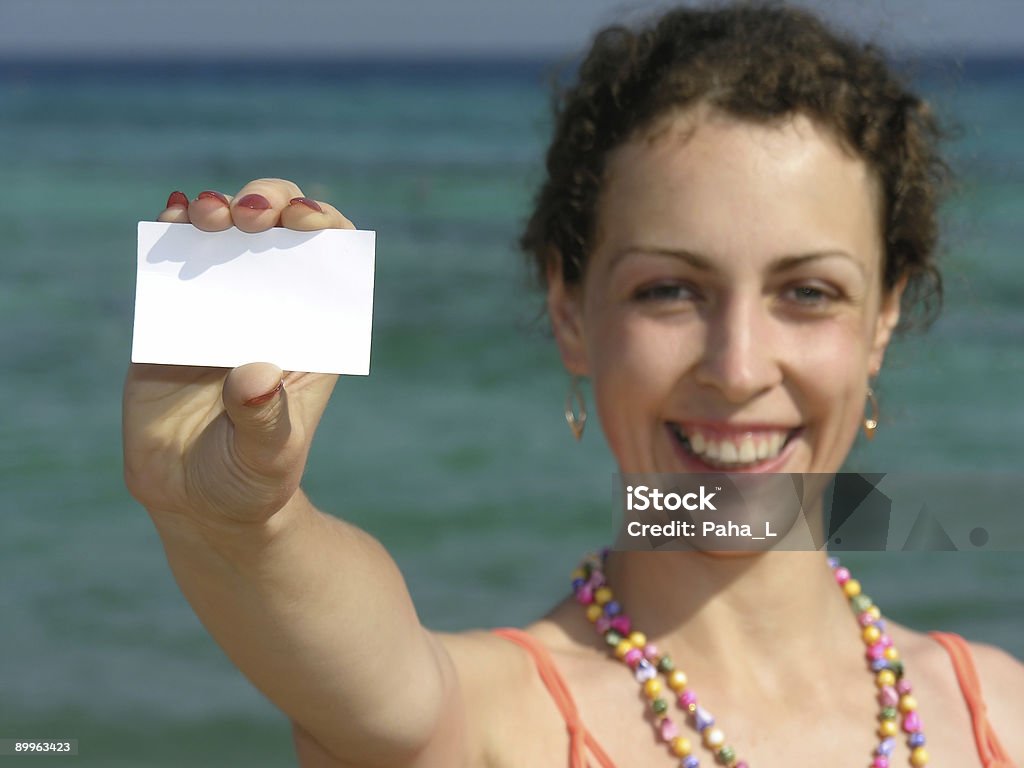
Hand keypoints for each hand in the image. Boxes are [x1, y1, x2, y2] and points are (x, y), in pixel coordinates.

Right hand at [123, 179, 352, 526]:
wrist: (196, 501)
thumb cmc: (251, 478)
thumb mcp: (268, 456)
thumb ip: (265, 419)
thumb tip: (254, 374)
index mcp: (313, 331)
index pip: (332, 259)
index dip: (323, 224)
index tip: (305, 220)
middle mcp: (270, 307)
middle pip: (278, 230)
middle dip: (269, 202)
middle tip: (250, 215)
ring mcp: (221, 307)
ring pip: (224, 233)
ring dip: (217, 209)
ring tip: (207, 216)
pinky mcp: (172, 316)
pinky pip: (171, 261)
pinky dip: (170, 230)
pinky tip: (170, 218)